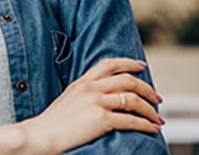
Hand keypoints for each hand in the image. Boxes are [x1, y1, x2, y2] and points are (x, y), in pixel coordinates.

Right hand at [21, 58, 163, 154]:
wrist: (39, 135)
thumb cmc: (51, 124)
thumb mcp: (68, 100)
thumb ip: (84, 95)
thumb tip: (100, 99)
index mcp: (83, 82)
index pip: (109, 64)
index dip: (128, 63)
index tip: (141, 66)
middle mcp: (91, 88)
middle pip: (128, 80)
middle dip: (147, 89)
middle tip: (157, 99)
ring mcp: (97, 102)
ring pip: (133, 99)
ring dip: (150, 110)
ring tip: (158, 118)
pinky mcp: (101, 119)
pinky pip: (131, 120)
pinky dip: (146, 124)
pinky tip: (152, 129)